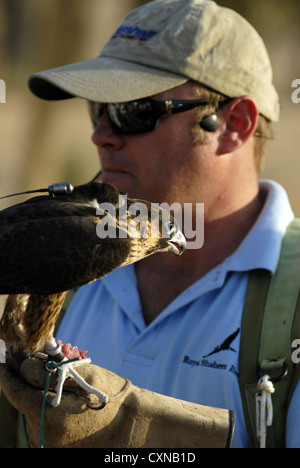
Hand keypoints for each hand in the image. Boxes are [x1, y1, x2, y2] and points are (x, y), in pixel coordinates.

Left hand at [0, 357, 233, 447]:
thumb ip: (50, 370)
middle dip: (21, 378)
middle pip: (20, 398)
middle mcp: (43, 432)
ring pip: (28, 408)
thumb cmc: (108, 394)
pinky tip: (52, 393)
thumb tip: (25, 364)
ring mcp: (48, 441)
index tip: (3, 357)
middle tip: (21, 357)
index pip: (15, 390)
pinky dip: (40, 403)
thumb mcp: (83, 375)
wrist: (129, 425)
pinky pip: (38, 419)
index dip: (7, 372)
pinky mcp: (53, 445)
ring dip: (32, 390)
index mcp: (50, 413)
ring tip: (46, 375)